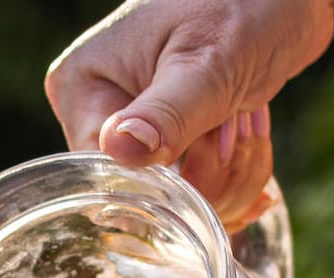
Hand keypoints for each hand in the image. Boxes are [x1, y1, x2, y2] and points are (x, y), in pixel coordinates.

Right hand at [45, 0, 333, 227]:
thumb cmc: (245, 5)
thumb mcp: (207, 62)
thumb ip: (167, 112)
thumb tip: (120, 149)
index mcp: (82, 88)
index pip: (107, 175)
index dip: (163, 181)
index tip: (211, 145)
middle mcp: (98, 113)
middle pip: (144, 195)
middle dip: (207, 177)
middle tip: (237, 124)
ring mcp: (137, 130)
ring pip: (177, 201)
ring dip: (231, 175)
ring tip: (248, 122)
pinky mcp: (171, 141)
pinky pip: (199, 192)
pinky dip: (237, 174)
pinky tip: (251, 135)